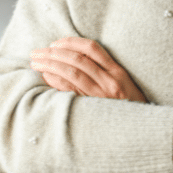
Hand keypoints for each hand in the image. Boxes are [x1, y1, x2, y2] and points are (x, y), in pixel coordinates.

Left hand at [30, 37, 146, 102]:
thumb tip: (74, 58)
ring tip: (36, 63)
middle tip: (37, 52)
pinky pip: (69, 90)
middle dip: (53, 53)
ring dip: (50, 65)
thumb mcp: (122, 84)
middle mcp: (109, 81)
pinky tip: (45, 77)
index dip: (71, 42)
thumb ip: (104, 71)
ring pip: (71, 73)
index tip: (55, 43)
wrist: (137, 130)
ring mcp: (100, 95)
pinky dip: (55, 81)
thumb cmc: (127, 105)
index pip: (92, 48)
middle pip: (77, 59)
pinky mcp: (91, 108)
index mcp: (117, 71)